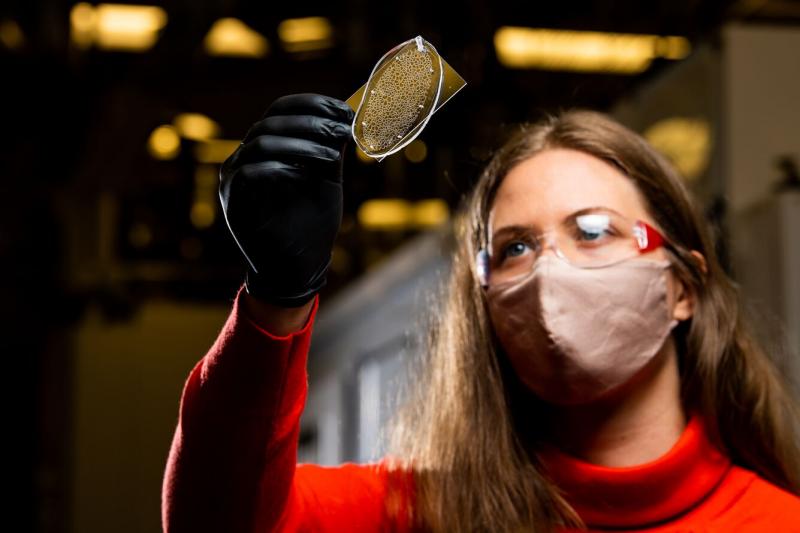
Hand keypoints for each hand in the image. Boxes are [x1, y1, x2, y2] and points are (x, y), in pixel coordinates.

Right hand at [219, 93, 353, 306]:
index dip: (312, 104)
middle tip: (341, 131)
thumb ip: (330, 150)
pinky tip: (301, 175)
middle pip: (272, 121)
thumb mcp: (328, 180)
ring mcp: (235, 177)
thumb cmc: (312, 225)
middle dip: (311, 123)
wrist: (297, 268)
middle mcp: (247, 156)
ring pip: (261, 142)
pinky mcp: (232, 201)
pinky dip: (278, 168)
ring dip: (300, 144)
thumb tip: (347, 117)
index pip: (282, 109)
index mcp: (269, 147)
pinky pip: (249, 172)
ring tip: (330, 155)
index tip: (343, 110)